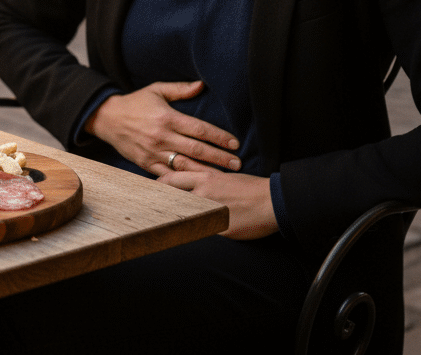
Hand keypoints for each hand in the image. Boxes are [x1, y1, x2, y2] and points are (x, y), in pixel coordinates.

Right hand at [85, 81, 240, 174]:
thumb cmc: (135, 102)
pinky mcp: (145, 163)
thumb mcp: (156, 90)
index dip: (219, 137)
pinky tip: (197, 185)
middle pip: (196, 150)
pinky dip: (183, 180)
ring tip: (224, 176)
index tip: (235, 144)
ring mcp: (153, 152)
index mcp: (167, 118)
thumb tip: (202, 85)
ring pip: (184, 165)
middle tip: (237, 163)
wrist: (107, 118)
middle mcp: (161, 136)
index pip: (199, 129)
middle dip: (219, 158)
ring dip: (205, 171)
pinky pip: (167, 175)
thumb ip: (180, 89)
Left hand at [158, 169, 277, 239]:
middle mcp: (205, 195)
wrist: (273, 201)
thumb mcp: (225, 178)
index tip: (151, 192)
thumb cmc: (251, 188)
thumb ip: (205, 180)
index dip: (158, 187)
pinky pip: (202, 235)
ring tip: (158, 229)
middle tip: (147, 212)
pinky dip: (192, 237)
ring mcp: (212, 213)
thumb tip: (190, 183)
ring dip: (173, 223)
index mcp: (206, 180)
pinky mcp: (221, 230)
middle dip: (159, 206)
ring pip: (183, 218)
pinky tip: (182, 242)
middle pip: (172, 199)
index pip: (172, 180)